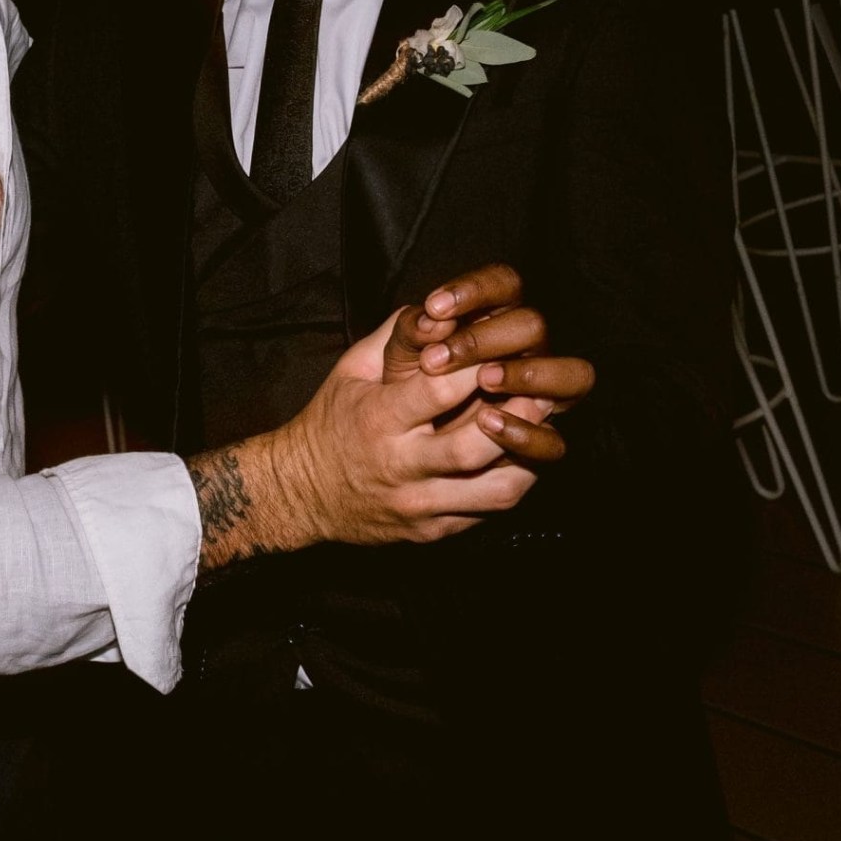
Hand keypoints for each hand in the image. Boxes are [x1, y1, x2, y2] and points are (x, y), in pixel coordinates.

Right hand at [277, 265, 586, 545]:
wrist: (301, 492)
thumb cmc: (331, 421)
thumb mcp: (350, 370)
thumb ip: (395, 337)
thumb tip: (441, 309)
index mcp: (377, 419)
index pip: (438, 392)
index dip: (475, 369)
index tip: (499, 352)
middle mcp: (399, 466)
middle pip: (474, 446)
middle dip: (514, 416)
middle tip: (538, 391)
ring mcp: (419, 504)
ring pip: (494, 490)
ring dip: (526, 457)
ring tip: (539, 429)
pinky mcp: (432, 531)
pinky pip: (487, 513)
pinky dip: (510, 483)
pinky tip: (519, 459)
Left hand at [392, 264, 595, 464]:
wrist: (397, 446)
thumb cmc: (402, 387)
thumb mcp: (397, 356)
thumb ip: (411, 332)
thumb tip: (430, 318)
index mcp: (495, 319)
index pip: (505, 284)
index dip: (476, 290)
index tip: (435, 306)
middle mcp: (527, 353)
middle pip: (534, 326)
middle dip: (486, 339)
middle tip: (436, 360)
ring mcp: (542, 398)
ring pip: (573, 376)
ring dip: (527, 374)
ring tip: (482, 380)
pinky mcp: (539, 445)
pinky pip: (554, 442)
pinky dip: (525, 433)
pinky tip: (487, 422)